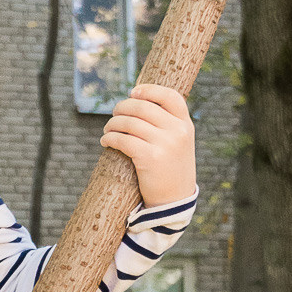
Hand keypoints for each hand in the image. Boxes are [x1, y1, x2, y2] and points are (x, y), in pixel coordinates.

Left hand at [100, 83, 195, 206]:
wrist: (175, 201)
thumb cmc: (171, 168)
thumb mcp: (179, 142)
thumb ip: (168, 123)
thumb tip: (138, 101)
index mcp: (186, 124)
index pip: (170, 96)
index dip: (149, 90)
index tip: (132, 93)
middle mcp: (178, 131)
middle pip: (142, 107)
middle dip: (122, 108)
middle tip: (114, 114)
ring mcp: (165, 144)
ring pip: (129, 122)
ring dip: (112, 124)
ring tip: (108, 130)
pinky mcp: (150, 158)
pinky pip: (123, 140)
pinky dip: (110, 138)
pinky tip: (105, 141)